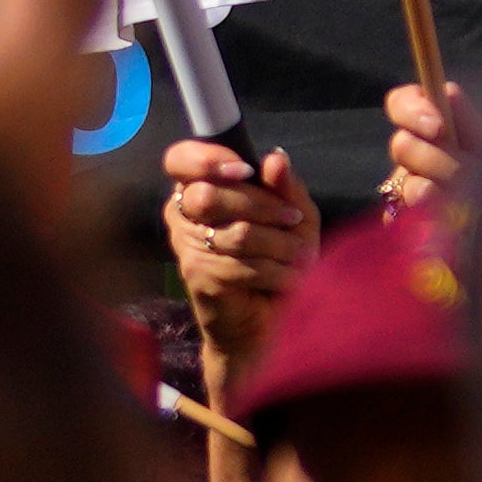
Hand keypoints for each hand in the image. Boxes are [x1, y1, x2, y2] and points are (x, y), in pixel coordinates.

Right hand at [161, 135, 312, 374]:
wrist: (264, 324)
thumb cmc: (277, 261)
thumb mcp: (293, 217)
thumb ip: (285, 187)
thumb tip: (274, 158)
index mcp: (198, 189)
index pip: (179, 160)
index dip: (207, 159)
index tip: (246, 169)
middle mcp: (183, 215)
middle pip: (210, 195)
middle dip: (262, 205)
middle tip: (293, 220)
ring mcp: (186, 247)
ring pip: (236, 233)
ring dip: (280, 244)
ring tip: (301, 256)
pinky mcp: (199, 277)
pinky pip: (242, 265)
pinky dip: (276, 271)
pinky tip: (288, 278)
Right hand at [371, 81, 479, 226]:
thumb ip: (468, 120)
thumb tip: (449, 92)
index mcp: (431, 122)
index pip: (401, 103)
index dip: (412, 111)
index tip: (438, 126)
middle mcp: (415, 151)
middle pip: (401, 146)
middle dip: (435, 160)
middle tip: (463, 173)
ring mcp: (408, 185)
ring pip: (402, 184)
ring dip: (430, 192)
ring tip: (458, 203)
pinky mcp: (406, 218)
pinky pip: (398, 217)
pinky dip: (418, 220)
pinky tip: (439, 223)